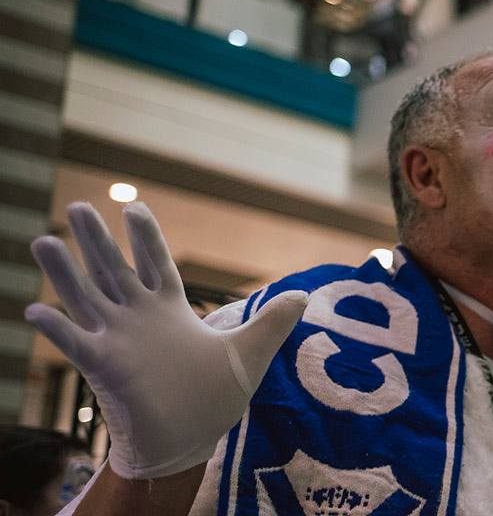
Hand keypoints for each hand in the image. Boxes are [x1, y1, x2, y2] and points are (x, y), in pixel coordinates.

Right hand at [25, 202, 307, 478]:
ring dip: (65, 273)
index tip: (133, 206)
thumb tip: (302, 295)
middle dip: (97, 240)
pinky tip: (36, 310)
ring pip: (87, 299)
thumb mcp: (249, 354)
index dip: (145, 237)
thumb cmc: (212, 398)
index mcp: (169, 311)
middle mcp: (139, 320)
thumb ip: (272, 322)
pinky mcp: (106, 368)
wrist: (189, 441)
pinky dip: (57, 330)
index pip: (154, 264)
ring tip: (43, 241)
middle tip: (81, 206)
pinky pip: (77, 345)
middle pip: (114, 270)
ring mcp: (119, 342)